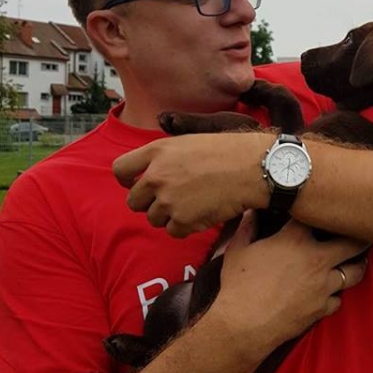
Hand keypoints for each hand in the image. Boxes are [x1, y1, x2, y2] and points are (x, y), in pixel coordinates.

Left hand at [113, 133, 274, 236]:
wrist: (253, 168)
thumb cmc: (227, 152)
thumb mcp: (189, 141)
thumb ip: (164, 156)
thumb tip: (152, 172)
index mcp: (157, 152)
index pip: (120, 170)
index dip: (126, 181)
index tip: (137, 185)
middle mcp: (156, 176)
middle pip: (133, 201)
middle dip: (149, 203)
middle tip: (171, 199)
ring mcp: (168, 200)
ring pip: (154, 219)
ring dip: (169, 216)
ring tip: (193, 204)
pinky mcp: (183, 220)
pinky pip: (173, 231)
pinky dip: (185, 227)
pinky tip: (201, 213)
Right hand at [212, 211, 368, 359]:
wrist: (244, 325)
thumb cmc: (239, 285)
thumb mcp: (237, 251)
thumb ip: (247, 228)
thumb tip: (250, 213)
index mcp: (296, 240)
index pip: (320, 216)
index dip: (323, 211)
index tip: (324, 210)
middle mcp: (316, 260)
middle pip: (353, 243)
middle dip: (360, 236)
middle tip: (361, 231)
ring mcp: (323, 286)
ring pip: (355, 272)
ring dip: (357, 265)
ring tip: (358, 260)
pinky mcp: (322, 308)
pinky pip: (338, 299)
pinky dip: (335, 295)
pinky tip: (329, 292)